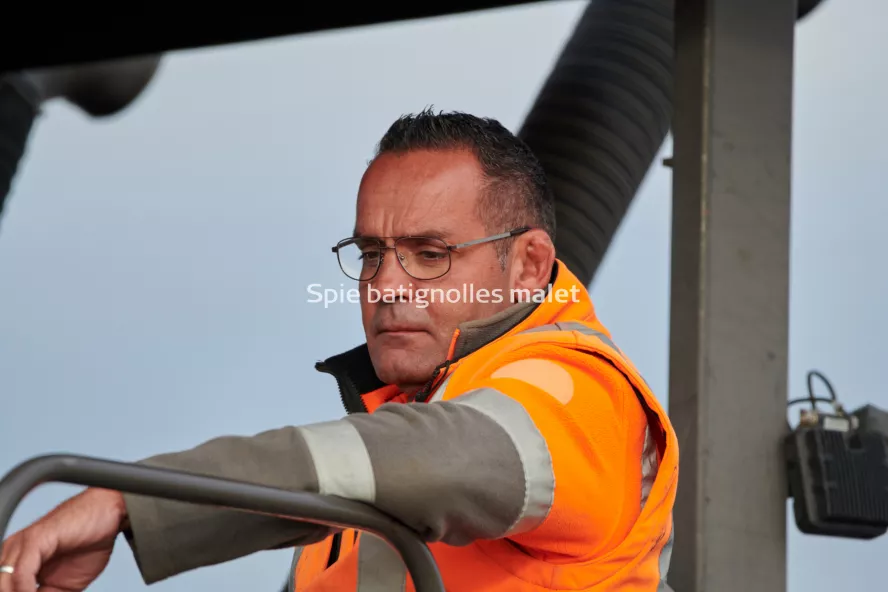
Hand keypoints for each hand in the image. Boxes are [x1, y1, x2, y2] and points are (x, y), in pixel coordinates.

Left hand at [0, 487, 126, 591]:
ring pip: (4, 583)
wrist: (111, 513)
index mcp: (17, 562)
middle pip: (2, 587)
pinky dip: (25, 590)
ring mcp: (21, 544)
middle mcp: (13, 552)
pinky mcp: (34, 539)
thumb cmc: (91, 541)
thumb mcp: (65, 586)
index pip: (6, 589)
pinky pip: (20, 573)